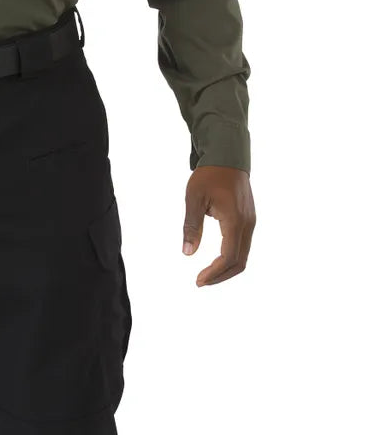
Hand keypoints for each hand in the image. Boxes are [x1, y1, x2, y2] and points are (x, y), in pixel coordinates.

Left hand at [182, 165, 255, 285]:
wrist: (228, 156)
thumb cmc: (209, 175)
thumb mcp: (194, 198)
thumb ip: (192, 226)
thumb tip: (188, 253)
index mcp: (235, 221)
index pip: (228, 257)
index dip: (214, 273)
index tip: (198, 281)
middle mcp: (247, 225)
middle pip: (240, 262)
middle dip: (221, 276)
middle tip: (201, 282)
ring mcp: (250, 222)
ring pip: (244, 255)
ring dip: (227, 268)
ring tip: (207, 274)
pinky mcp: (248, 219)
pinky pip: (243, 245)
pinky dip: (231, 257)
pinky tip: (217, 259)